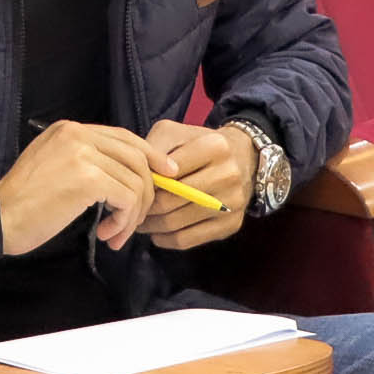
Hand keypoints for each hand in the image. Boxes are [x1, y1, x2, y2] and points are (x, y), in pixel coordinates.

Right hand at [0, 120, 166, 254]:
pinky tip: (108, 234)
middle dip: (147, 191)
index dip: (150, 156)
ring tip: (115, 234)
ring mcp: (83, 154)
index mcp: (70, 129)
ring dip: (132, 215)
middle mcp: (78, 134)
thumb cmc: (23, 202)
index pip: (124, 137)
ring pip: (135, 181)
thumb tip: (127, 173)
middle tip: (134, 222)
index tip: (166, 176)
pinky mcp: (87, 179)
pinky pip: (127, 197)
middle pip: (136, 156)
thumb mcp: (54, 166)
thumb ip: (86, 161)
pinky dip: (125, 220)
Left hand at [137, 121, 251, 249]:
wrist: (242, 158)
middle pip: (170, 200)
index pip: (168, 172)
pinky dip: (166, 239)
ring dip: (151, 225)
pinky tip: (157, 232)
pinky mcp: (231, 225)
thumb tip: (139, 177)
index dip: (145, 182)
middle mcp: (228, 174)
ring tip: (140, 220)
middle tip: (130, 207)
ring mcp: (233, 203)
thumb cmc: (199, 144)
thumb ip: (154, 148)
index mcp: (214, 146)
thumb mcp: (175, 133)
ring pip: (176, 223)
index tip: (133, 185)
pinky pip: (188, 240)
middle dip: (145, 206)